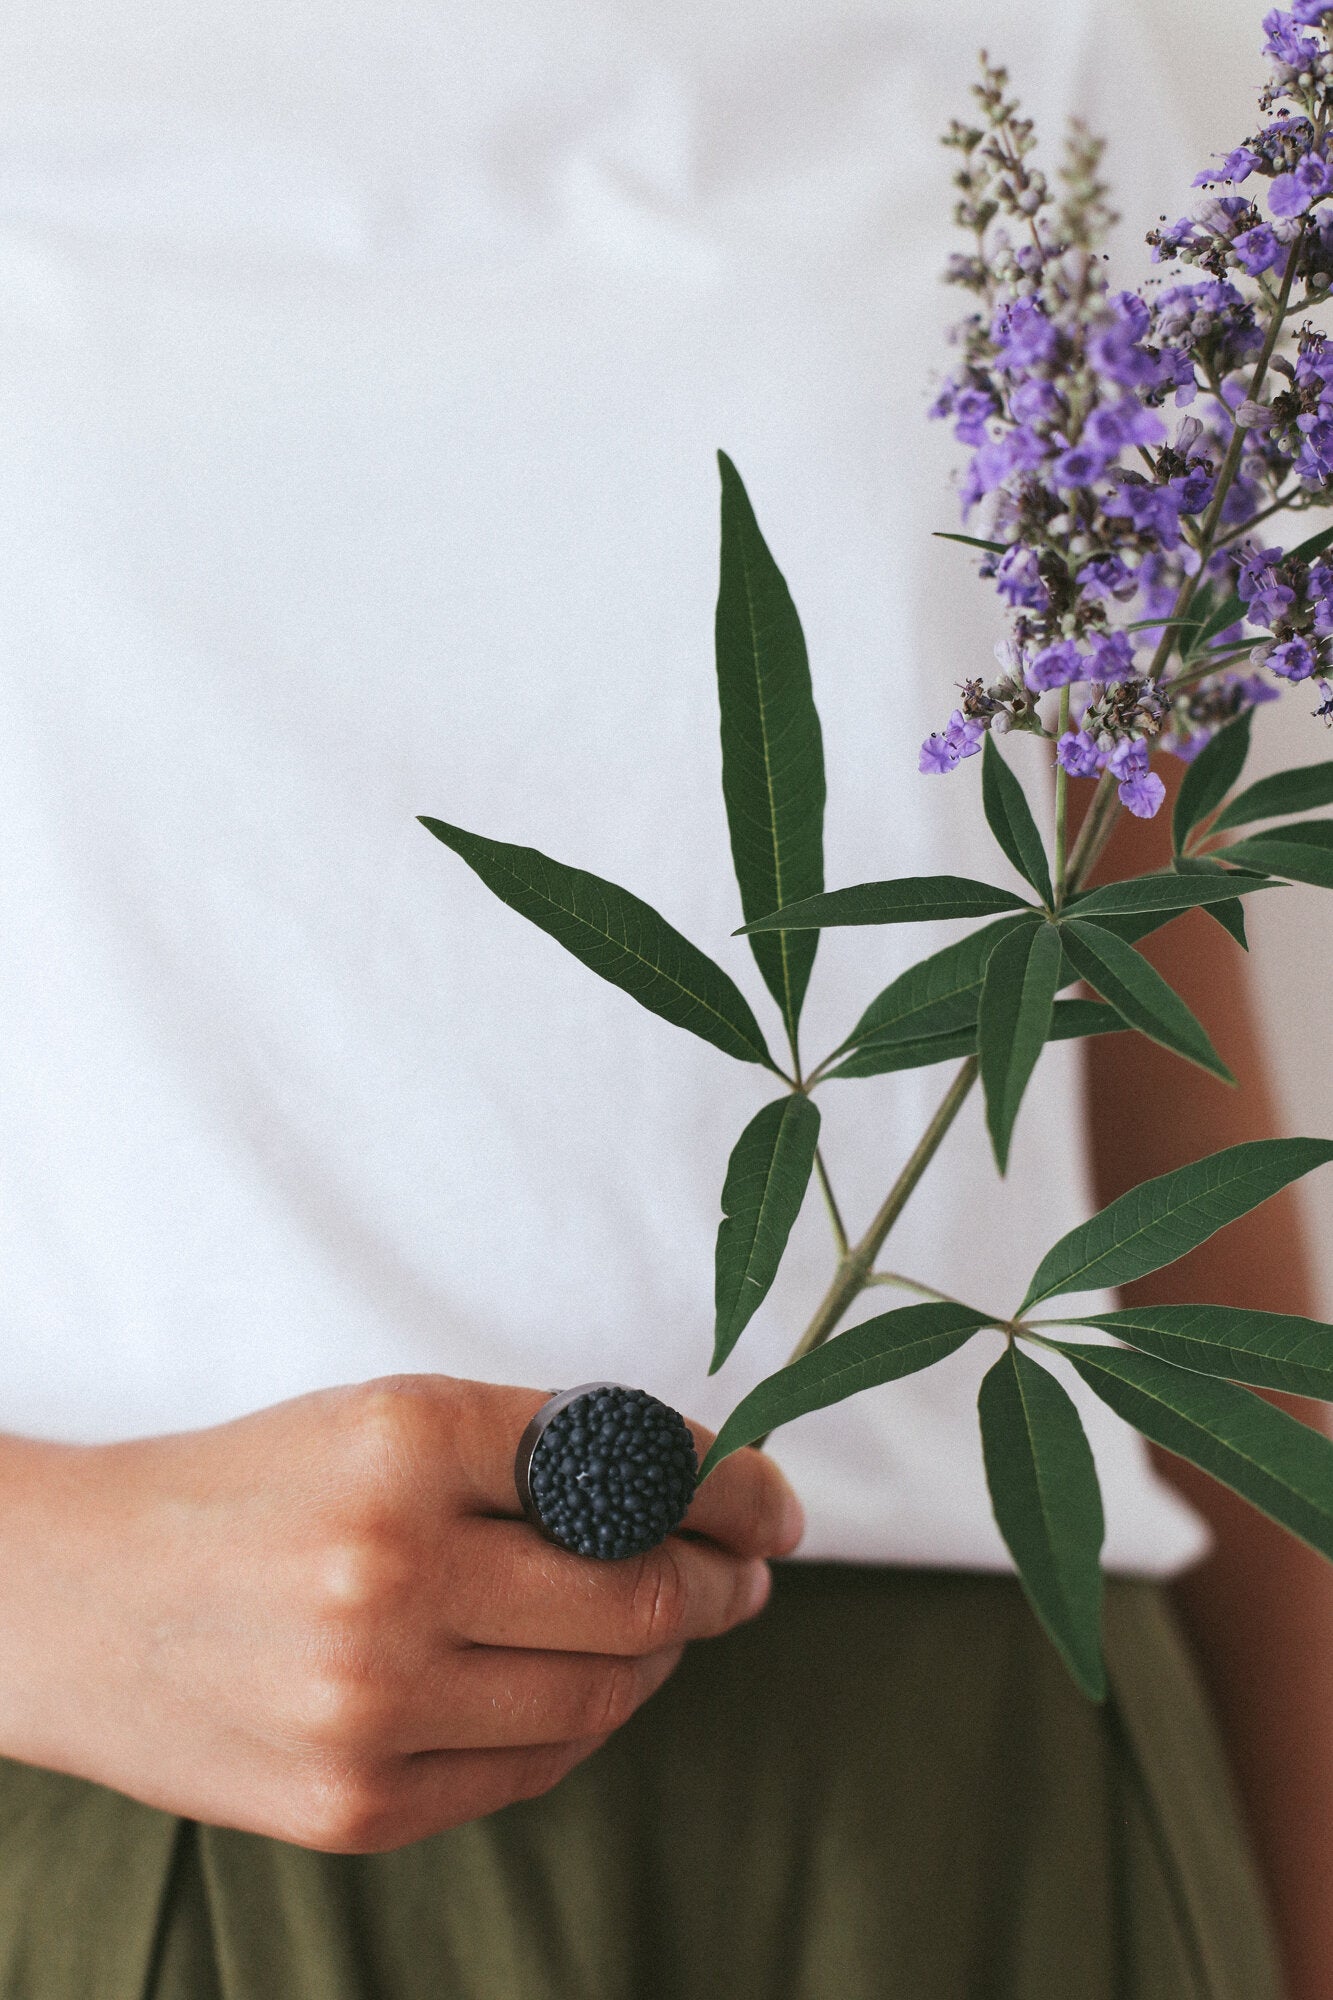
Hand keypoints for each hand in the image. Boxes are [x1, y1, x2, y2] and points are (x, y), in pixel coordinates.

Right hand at [0, 1376, 803, 1851]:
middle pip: (638, 1596)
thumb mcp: (380, 1419)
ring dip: (660, 1659)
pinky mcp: (353, 1807)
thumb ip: (529, 1452)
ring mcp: (371, 1706)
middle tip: (748, 1570)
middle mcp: (390, 1574)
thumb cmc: (244, 1491)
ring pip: (599, 1698)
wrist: (73, 1600)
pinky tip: (583, 1687)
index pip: (628, 1471)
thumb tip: (691, 1492)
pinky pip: (529, 1773)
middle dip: (720, 1581)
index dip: (728, 1490)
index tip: (769, 1502)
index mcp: (404, 1443)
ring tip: (668, 1625)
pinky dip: (580, 1728)